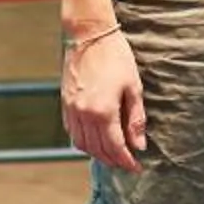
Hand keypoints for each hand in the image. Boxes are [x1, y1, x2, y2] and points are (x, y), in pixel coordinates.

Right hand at [63, 28, 147, 172]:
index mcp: (103, 111)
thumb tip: (139, 145)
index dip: (127, 161)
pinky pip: (72, 132)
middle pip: (98, 150)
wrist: (90, 35)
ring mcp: (71, 110)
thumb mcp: (133, 87)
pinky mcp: (64, 103)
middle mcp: (84, 115)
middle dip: (113, 160)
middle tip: (127, 163)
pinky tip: (95, 140)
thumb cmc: (116, 57)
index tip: (137, 168)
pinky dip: (84, 141)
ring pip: (82, 144)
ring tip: (112, 154)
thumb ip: (135, 119)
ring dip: (97, 154)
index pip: (115, 148)